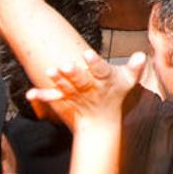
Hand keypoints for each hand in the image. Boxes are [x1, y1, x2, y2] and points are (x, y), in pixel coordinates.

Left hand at [27, 49, 145, 121]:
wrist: (101, 119)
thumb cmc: (115, 92)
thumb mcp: (128, 80)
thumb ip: (135, 67)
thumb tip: (142, 54)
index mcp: (105, 80)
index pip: (101, 70)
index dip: (95, 63)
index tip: (87, 54)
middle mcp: (90, 88)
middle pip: (81, 80)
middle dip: (73, 73)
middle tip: (66, 65)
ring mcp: (76, 94)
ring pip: (66, 87)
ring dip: (58, 81)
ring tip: (51, 71)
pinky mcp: (64, 98)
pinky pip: (51, 98)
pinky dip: (41, 96)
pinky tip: (29, 94)